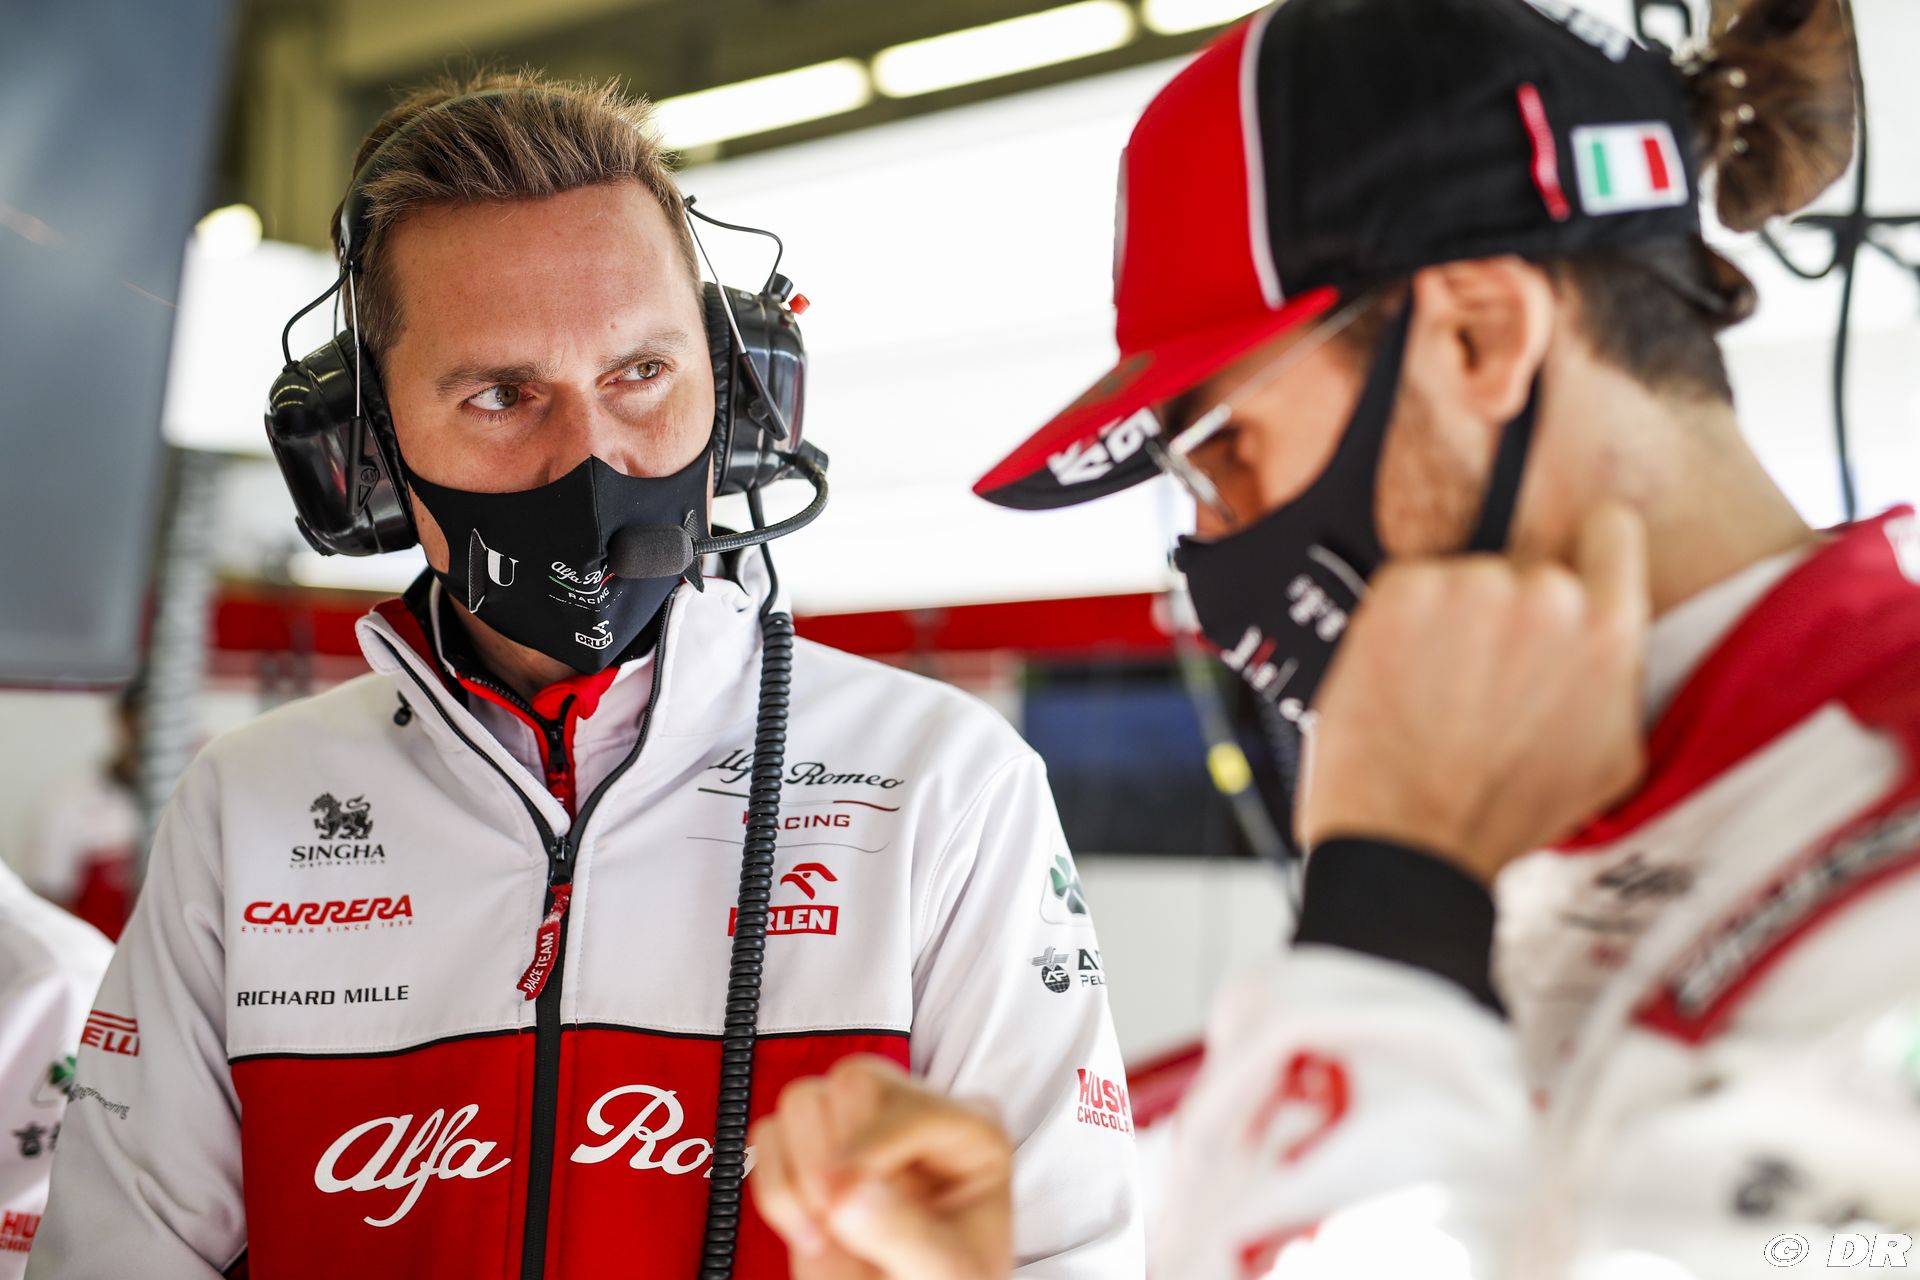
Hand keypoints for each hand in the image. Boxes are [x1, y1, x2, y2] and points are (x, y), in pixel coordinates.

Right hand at [749, 1055, 1013, 1279]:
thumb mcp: (948, 1271)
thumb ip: (907, 1234)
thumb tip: (849, 1192)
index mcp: (971, 1133)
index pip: (912, 1107)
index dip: (872, 1150)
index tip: (842, 1203)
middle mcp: (914, 1119)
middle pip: (856, 1079)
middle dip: (834, 1152)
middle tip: (835, 1213)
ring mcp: (859, 1130)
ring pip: (804, 1098)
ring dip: (799, 1169)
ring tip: (825, 1226)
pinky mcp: (813, 1152)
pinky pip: (769, 1135)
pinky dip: (773, 1185)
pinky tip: (806, 1230)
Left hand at [1299, 503, 1648, 882]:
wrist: (1411, 841)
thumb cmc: (1505, 812)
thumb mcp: (1612, 759)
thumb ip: (1620, 678)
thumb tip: (1612, 634)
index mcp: (1609, 634)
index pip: (1609, 530)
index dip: (1586, 551)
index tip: (1566, 570)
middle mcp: (1547, 596)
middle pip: (1528, 568)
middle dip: (1508, 613)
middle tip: (1483, 679)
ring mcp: (1471, 587)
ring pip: (1465, 578)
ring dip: (1451, 621)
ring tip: (1438, 693)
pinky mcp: (1403, 591)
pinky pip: (1410, 585)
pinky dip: (1400, 624)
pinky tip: (1403, 679)